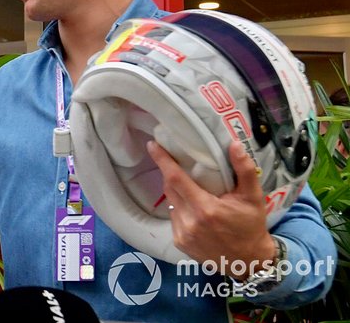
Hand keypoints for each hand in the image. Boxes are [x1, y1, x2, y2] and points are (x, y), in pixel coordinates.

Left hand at [147, 140, 275, 277]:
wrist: (249, 262)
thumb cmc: (251, 226)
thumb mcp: (253, 197)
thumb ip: (244, 170)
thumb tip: (235, 144)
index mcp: (205, 209)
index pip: (175, 178)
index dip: (162, 160)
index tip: (152, 145)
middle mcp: (189, 222)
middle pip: (170, 188)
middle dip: (169, 172)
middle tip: (173, 159)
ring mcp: (182, 234)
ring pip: (171, 202)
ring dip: (175, 191)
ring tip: (188, 184)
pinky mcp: (179, 242)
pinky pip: (174, 216)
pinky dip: (179, 207)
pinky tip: (192, 207)